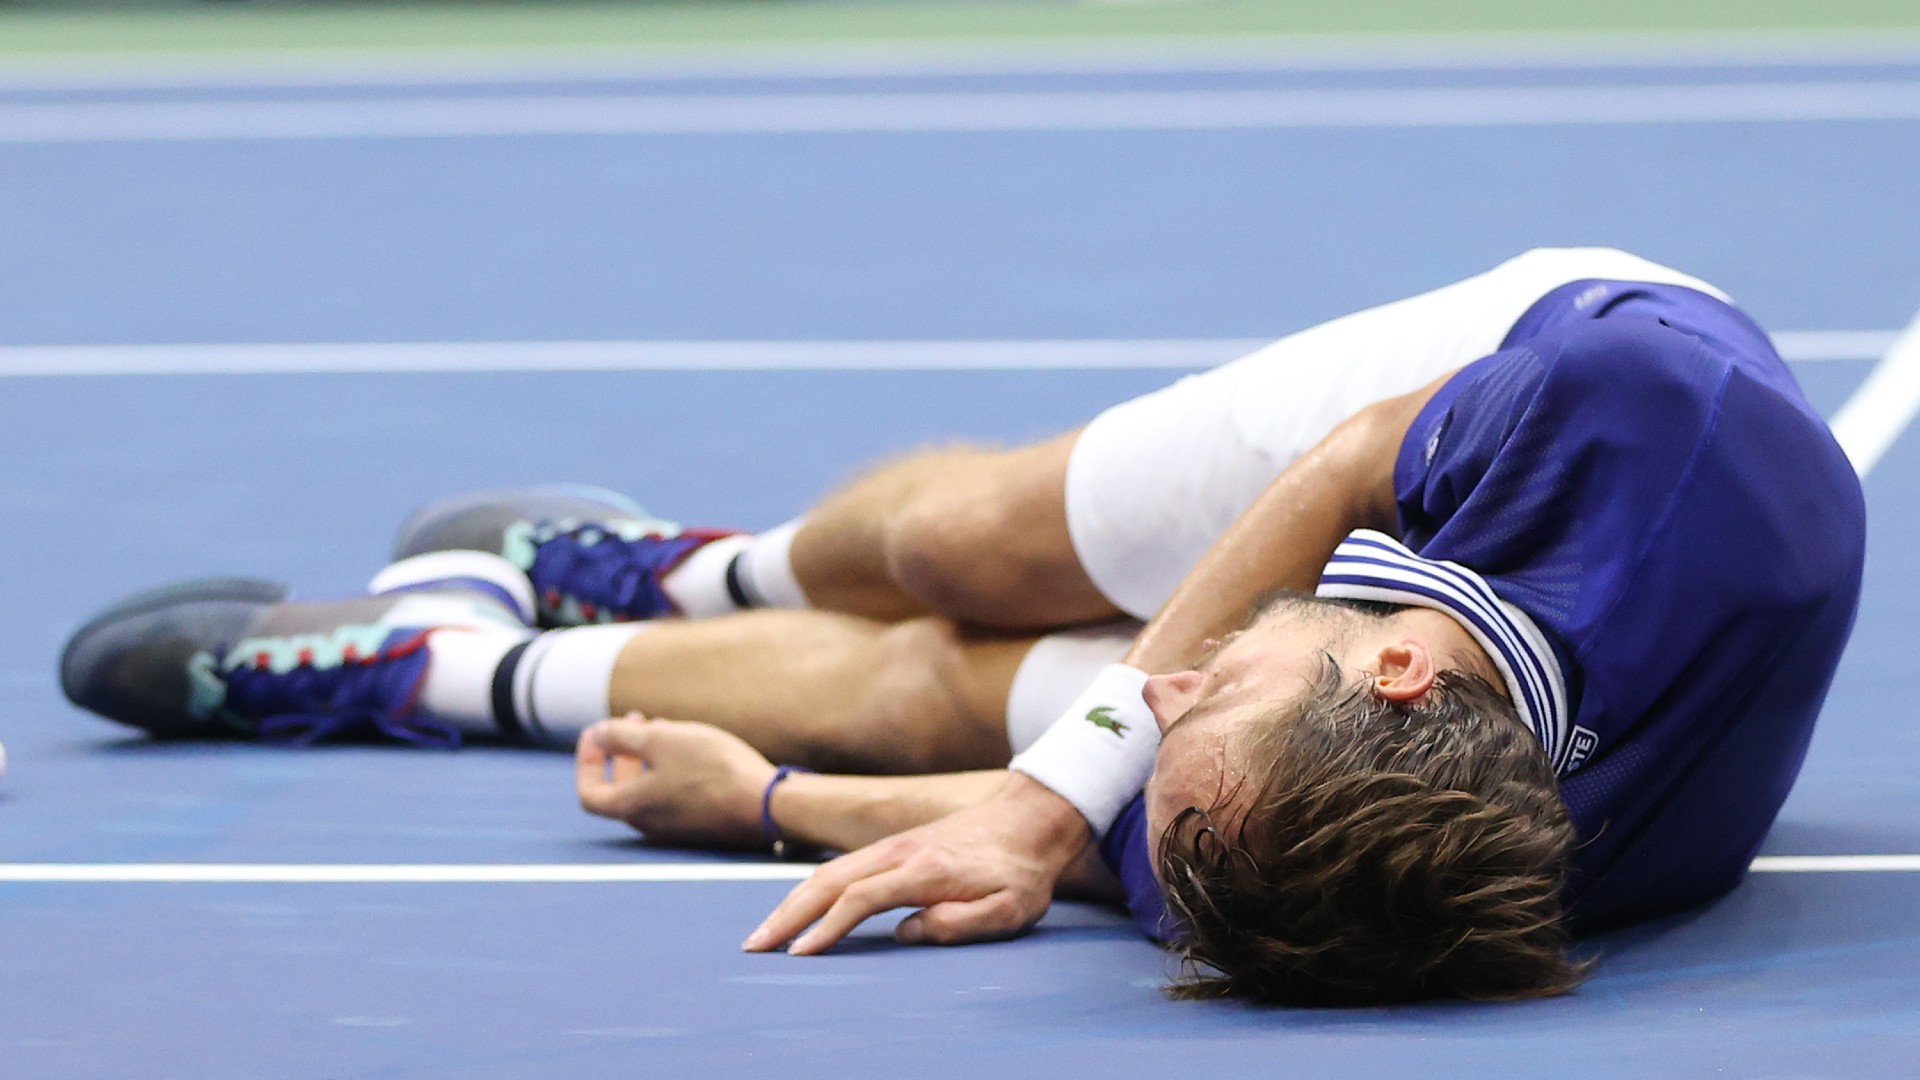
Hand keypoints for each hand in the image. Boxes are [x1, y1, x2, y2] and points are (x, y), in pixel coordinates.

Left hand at [576, 714, 778, 848]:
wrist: (766, 804)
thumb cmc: (711, 770)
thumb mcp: (661, 740)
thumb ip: (622, 736)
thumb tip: (598, 734)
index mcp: (630, 807)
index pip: (589, 791)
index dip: (586, 760)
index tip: (597, 732)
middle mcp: (649, 823)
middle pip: (619, 790)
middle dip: (621, 752)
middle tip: (635, 719)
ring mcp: (677, 826)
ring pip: (649, 789)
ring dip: (648, 758)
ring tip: (666, 727)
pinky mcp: (702, 823)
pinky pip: (674, 794)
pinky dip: (671, 769)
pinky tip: (693, 749)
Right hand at [742, 772, 1089, 954]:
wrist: (1031, 818)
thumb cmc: (1022, 871)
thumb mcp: (1010, 909)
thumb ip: (960, 924)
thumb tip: (906, 933)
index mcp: (924, 871)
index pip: (860, 900)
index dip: (827, 929)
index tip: (799, 954)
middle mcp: (899, 853)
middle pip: (828, 882)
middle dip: (787, 915)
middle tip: (754, 946)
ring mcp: (893, 845)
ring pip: (829, 871)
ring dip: (791, 901)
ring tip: (765, 932)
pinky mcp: (894, 846)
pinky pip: (842, 867)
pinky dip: (812, 888)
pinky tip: (799, 907)